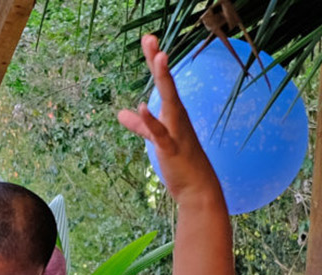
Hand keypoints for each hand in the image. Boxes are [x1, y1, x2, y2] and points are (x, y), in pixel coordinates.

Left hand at [116, 34, 223, 203]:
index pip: (162, 81)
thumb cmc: (181, 162)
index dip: (154, 61)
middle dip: (157, 61)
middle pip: (166, 83)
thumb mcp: (157, 140)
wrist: (199, 189)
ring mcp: (176, 131)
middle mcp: (177, 117)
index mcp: (174, 113)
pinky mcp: (171, 148)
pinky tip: (142, 107)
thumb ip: (140, 126)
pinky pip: (160, 132)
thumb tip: (122, 114)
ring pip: (170, 101)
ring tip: (159, 57)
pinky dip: (151, 121)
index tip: (148, 40)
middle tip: (150, 38)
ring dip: (164, 79)